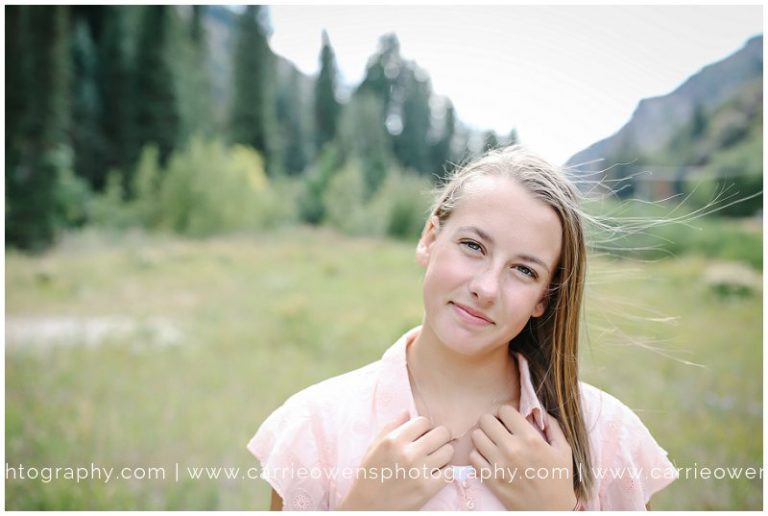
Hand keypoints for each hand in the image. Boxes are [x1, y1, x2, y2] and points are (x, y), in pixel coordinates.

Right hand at [339, 411, 454, 509]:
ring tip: (433, 460)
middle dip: (439, 437)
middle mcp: (408, 453)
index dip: (424, 427)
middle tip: (433, 445)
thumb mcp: (374, 447)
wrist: (367, 507)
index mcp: (394, 440)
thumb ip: (391, 427)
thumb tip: (407, 412)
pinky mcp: (428, 489)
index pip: (423, 421)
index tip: (421, 435)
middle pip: (442, 433)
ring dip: (443, 454)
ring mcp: (420, 471)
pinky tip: (434, 474)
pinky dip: (444, 472)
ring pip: (449, 451)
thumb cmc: (370, 476)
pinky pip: (450, 472)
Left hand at [468, 405, 576, 509]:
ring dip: (483, 437)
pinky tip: (489, 458)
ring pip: (476, 436)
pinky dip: (479, 455)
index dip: (505, 414)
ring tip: (492, 443)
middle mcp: (512, 449)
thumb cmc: (559, 479)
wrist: (551, 510)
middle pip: (485, 420)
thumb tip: (537, 409)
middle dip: (492, 423)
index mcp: (530, 438)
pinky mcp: (491, 479)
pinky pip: (473, 457)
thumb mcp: (563, 449)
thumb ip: (552, 425)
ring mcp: (499, 465)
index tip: (508, 421)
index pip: (504, 410)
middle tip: (498, 430)